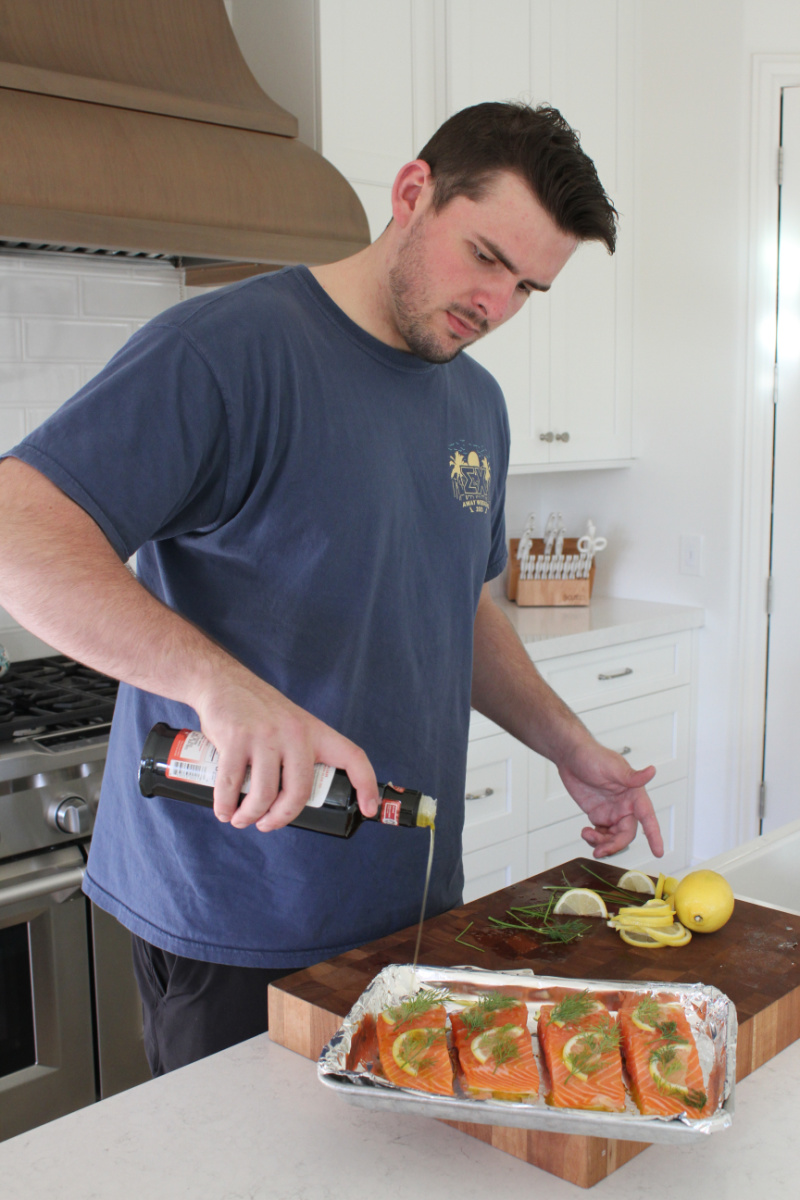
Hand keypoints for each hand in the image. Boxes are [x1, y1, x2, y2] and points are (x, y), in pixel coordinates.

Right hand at [194, 666, 377, 832]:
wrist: (222, 682)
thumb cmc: (258, 712)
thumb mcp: (291, 724)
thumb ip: (299, 753)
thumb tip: (298, 799)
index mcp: (315, 732)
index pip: (352, 756)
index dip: (366, 784)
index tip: (369, 809)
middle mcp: (294, 733)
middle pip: (299, 791)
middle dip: (282, 817)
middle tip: (268, 825)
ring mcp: (265, 736)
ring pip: (264, 794)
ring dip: (250, 816)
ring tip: (241, 819)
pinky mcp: (235, 739)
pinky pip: (231, 784)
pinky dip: (225, 805)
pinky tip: (224, 811)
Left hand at [556, 737, 661, 858]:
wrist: (570, 756)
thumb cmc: (593, 756)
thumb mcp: (612, 767)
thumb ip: (632, 776)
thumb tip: (652, 771)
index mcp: (634, 795)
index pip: (648, 818)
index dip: (654, 835)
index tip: (658, 852)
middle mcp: (625, 806)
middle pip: (626, 834)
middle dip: (614, 845)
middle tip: (599, 850)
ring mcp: (612, 812)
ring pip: (614, 838)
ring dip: (603, 844)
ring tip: (587, 836)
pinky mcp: (598, 814)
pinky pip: (601, 835)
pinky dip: (595, 839)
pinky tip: (585, 832)